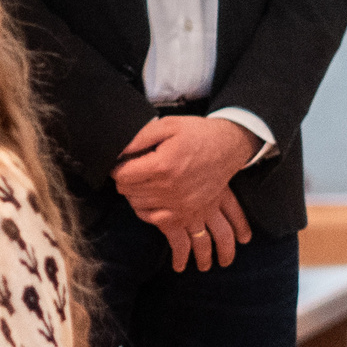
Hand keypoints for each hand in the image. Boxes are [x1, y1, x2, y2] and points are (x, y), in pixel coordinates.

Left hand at [112, 116, 258, 269]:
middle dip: (126, 181)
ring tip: (143, 182)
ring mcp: (179, 204)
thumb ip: (139, 138)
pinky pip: (155, 221)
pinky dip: (148, 211)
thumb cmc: (198, 134)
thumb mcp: (168, 125)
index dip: (117, 168)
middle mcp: (170, 188)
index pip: (122, 176)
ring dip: (135, 195)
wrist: (229, 147)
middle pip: (128, 192)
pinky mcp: (187, 213)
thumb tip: (118, 151)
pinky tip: (150, 200)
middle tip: (133, 170)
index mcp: (163, 165)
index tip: (122, 163)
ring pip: (138, 207)